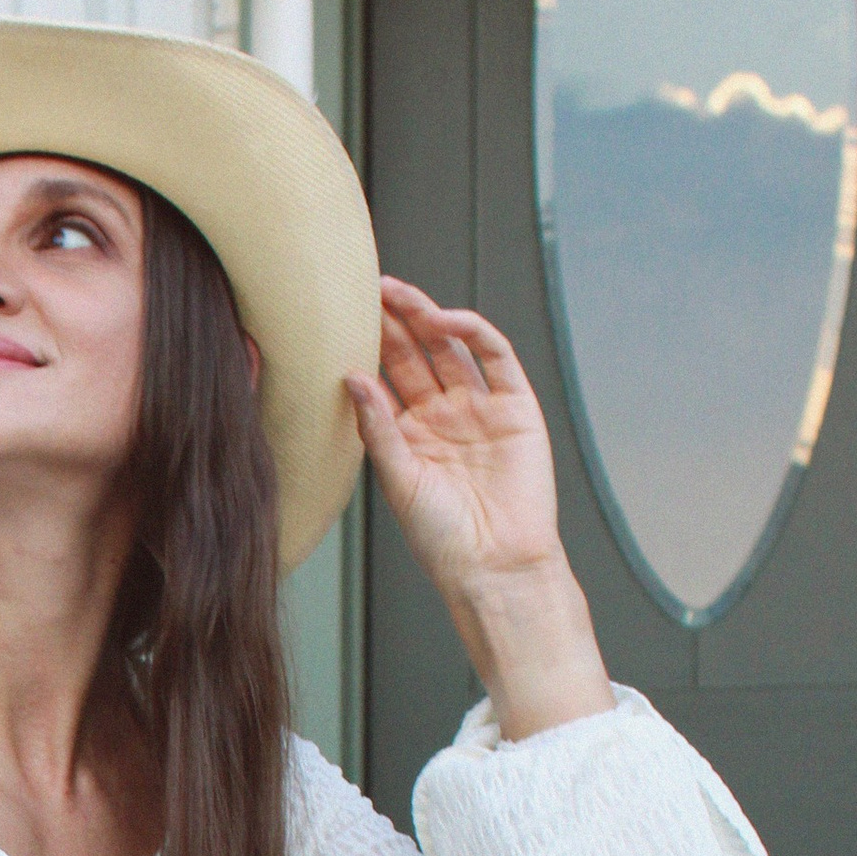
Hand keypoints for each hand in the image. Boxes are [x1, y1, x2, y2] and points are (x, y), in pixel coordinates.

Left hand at [344, 280, 611, 738]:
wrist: (494, 566)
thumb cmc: (443, 539)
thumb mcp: (397, 479)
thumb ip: (377, 427)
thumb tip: (351, 377)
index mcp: (411, 434)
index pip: (388, 376)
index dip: (369, 345)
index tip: (340, 318)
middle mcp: (445, 415)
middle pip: (417, 353)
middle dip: (393, 321)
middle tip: (365, 289)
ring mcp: (481, 408)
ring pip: (452, 348)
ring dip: (427, 318)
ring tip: (397, 294)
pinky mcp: (516, 407)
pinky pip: (495, 358)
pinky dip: (473, 333)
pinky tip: (446, 321)